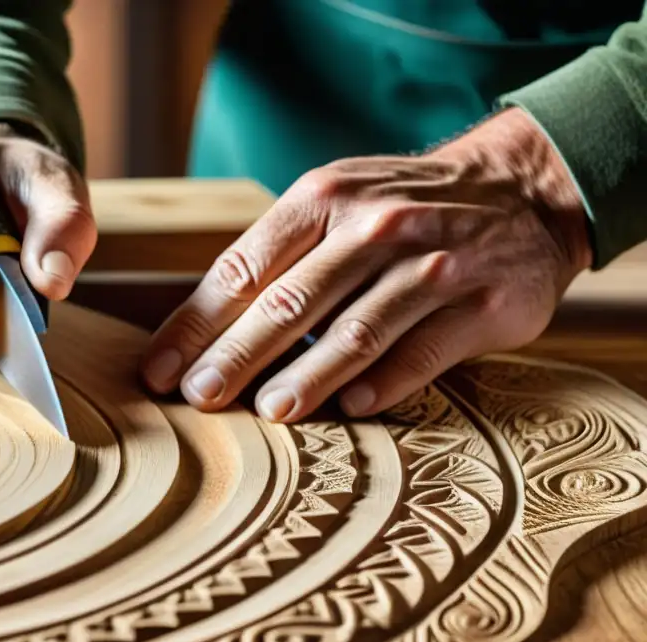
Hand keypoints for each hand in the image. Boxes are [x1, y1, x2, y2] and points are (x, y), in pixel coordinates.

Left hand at [140, 108, 591, 420]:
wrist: (521, 189)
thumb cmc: (401, 207)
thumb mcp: (336, 204)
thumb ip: (279, 258)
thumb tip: (204, 333)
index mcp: (322, 200)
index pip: (244, 268)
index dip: (197, 324)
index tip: (161, 370)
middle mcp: (375, 226)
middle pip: (291, 303)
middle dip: (237, 356)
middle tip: (200, 399)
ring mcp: (434, 263)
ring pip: (357, 330)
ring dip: (307, 377)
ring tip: (269, 412)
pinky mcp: (483, 303)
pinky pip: (424, 351)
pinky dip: (386, 382)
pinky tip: (354, 406)